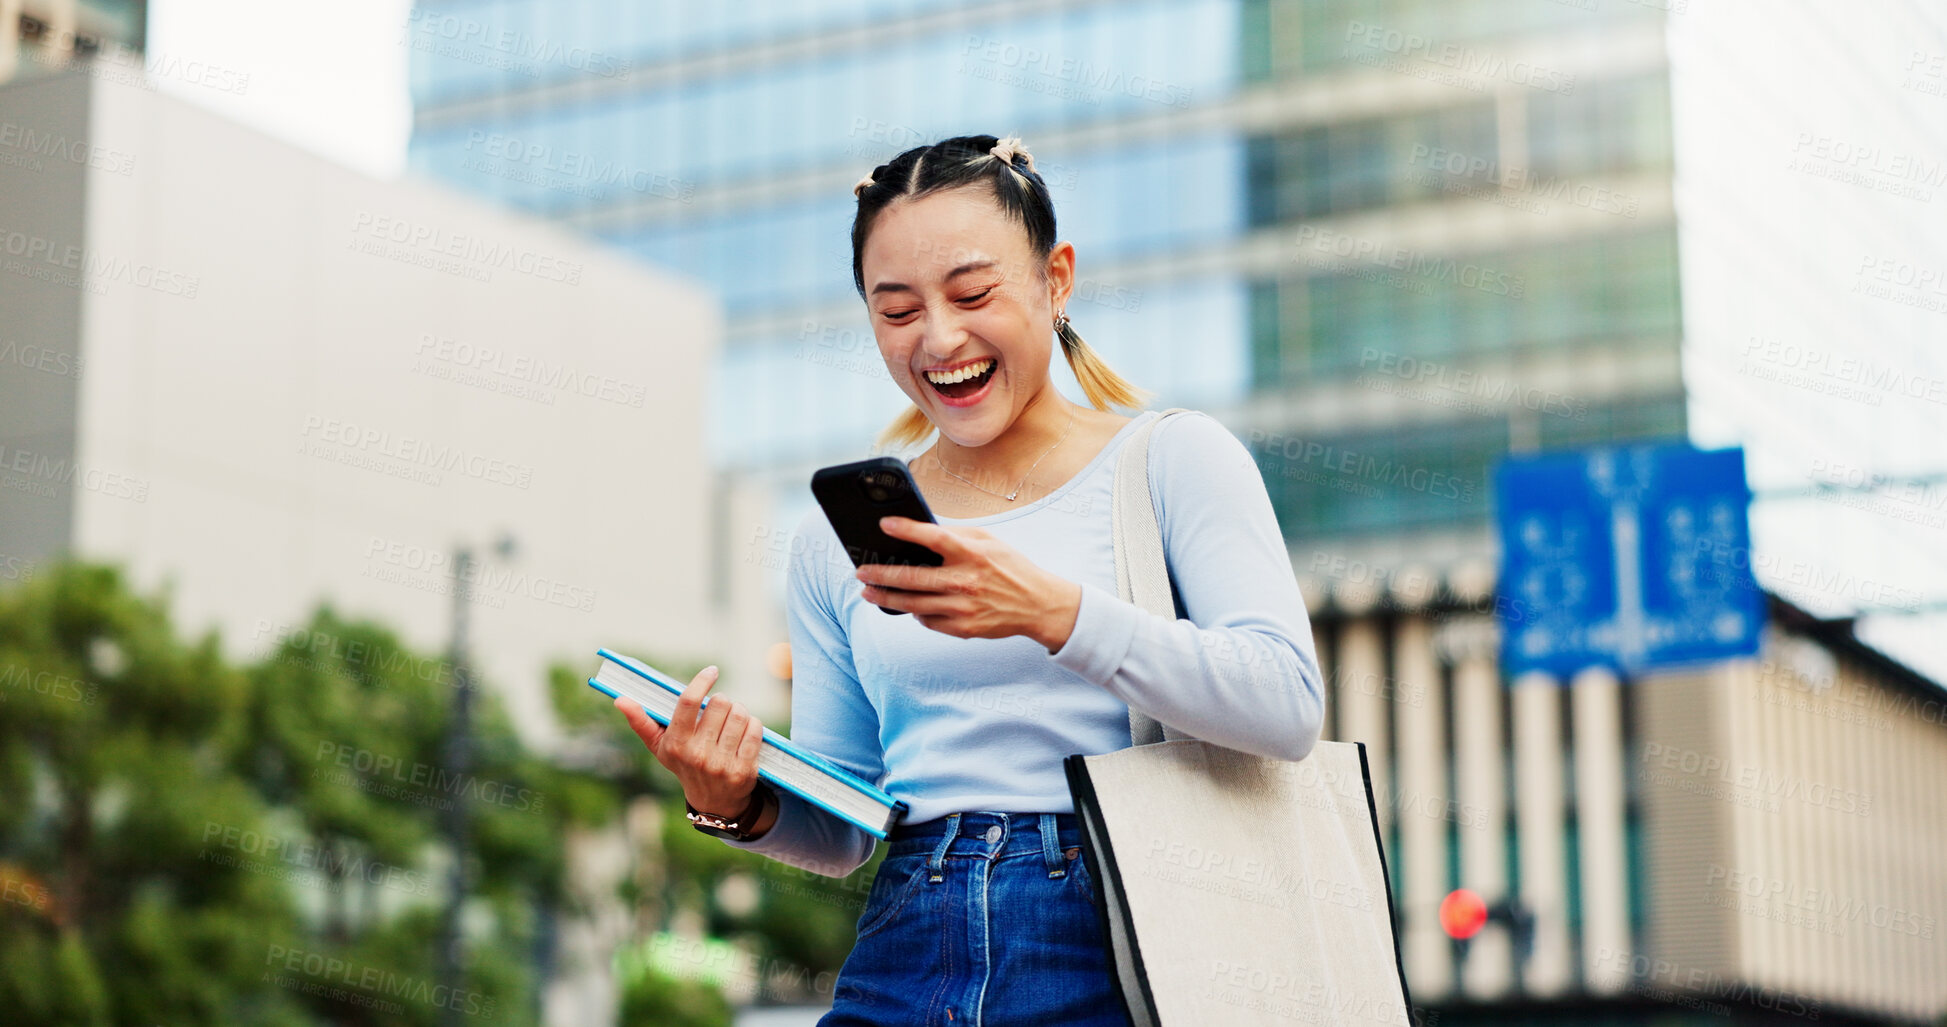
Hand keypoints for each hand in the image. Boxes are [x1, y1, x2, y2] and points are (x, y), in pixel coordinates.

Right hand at [613, 666, 764, 818]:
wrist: (713, 802)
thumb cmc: (684, 764)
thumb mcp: (660, 747)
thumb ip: (640, 721)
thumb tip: (619, 700)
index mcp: (676, 744)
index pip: (689, 702)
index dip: (702, 681)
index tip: (711, 671)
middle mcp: (698, 754)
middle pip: (720, 703)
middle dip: (722, 701)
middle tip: (720, 711)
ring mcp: (722, 763)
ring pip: (740, 714)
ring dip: (739, 712)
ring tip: (732, 722)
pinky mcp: (744, 769)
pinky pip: (755, 729)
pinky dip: (752, 725)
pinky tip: (745, 732)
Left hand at [856, 516, 1082, 651]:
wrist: (1037, 604)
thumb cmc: (1010, 568)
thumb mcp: (988, 541)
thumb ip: (957, 535)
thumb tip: (921, 531)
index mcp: (972, 554)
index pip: (934, 538)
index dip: (907, 530)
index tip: (885, 525)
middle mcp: (965, 581)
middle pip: (912, 577)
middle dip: (880, 574)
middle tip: (861, 572)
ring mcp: (962, 608)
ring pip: (912, 605)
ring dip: (886, 598)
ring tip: (868, 592)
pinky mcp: (962, 628)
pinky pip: (928, 621)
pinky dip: (916, 612)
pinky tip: (908, 605)